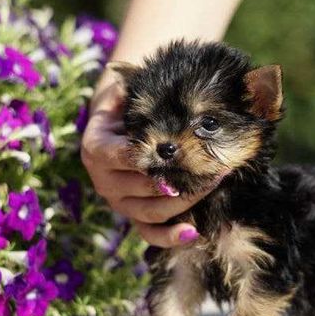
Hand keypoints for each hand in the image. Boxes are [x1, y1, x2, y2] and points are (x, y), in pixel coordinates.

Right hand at [80, 81, 204, 246]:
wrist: (119, 122)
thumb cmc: (129, 102)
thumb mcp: (126, 90)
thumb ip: (134, 85)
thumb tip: (143, 78)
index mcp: (97, 148)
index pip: (127, 156)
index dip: (157, 155)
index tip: (187, 148)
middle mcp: (103, 180)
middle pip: (144, 187)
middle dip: (183, 177)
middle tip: (217, 165)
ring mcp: (118, 203)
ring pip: (151, 211)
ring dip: (186, 202)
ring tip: (214, 184)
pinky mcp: (132, 216)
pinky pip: (149, 234)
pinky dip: (170, 237)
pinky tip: (194, 233)